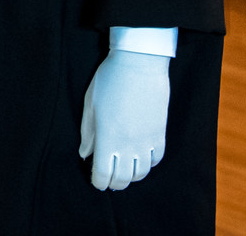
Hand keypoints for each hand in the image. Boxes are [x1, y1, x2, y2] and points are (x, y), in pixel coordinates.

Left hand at [78, 49, 169, 190]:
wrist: (139, 63)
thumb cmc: (109, 80)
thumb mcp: (91, 104)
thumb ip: (88, 133)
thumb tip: (85, 154)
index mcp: (107, 137)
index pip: (103, 174)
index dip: (98, 182)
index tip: (96, 180)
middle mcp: (128, 144)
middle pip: (123, 179)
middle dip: (114, 183)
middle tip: (109, 179)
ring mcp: (146, 140)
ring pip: (141, 173)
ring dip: (131, 176)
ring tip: (124, 170)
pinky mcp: (160, 133)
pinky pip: (156, 159)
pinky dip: (148, 164)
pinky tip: (140, 158)